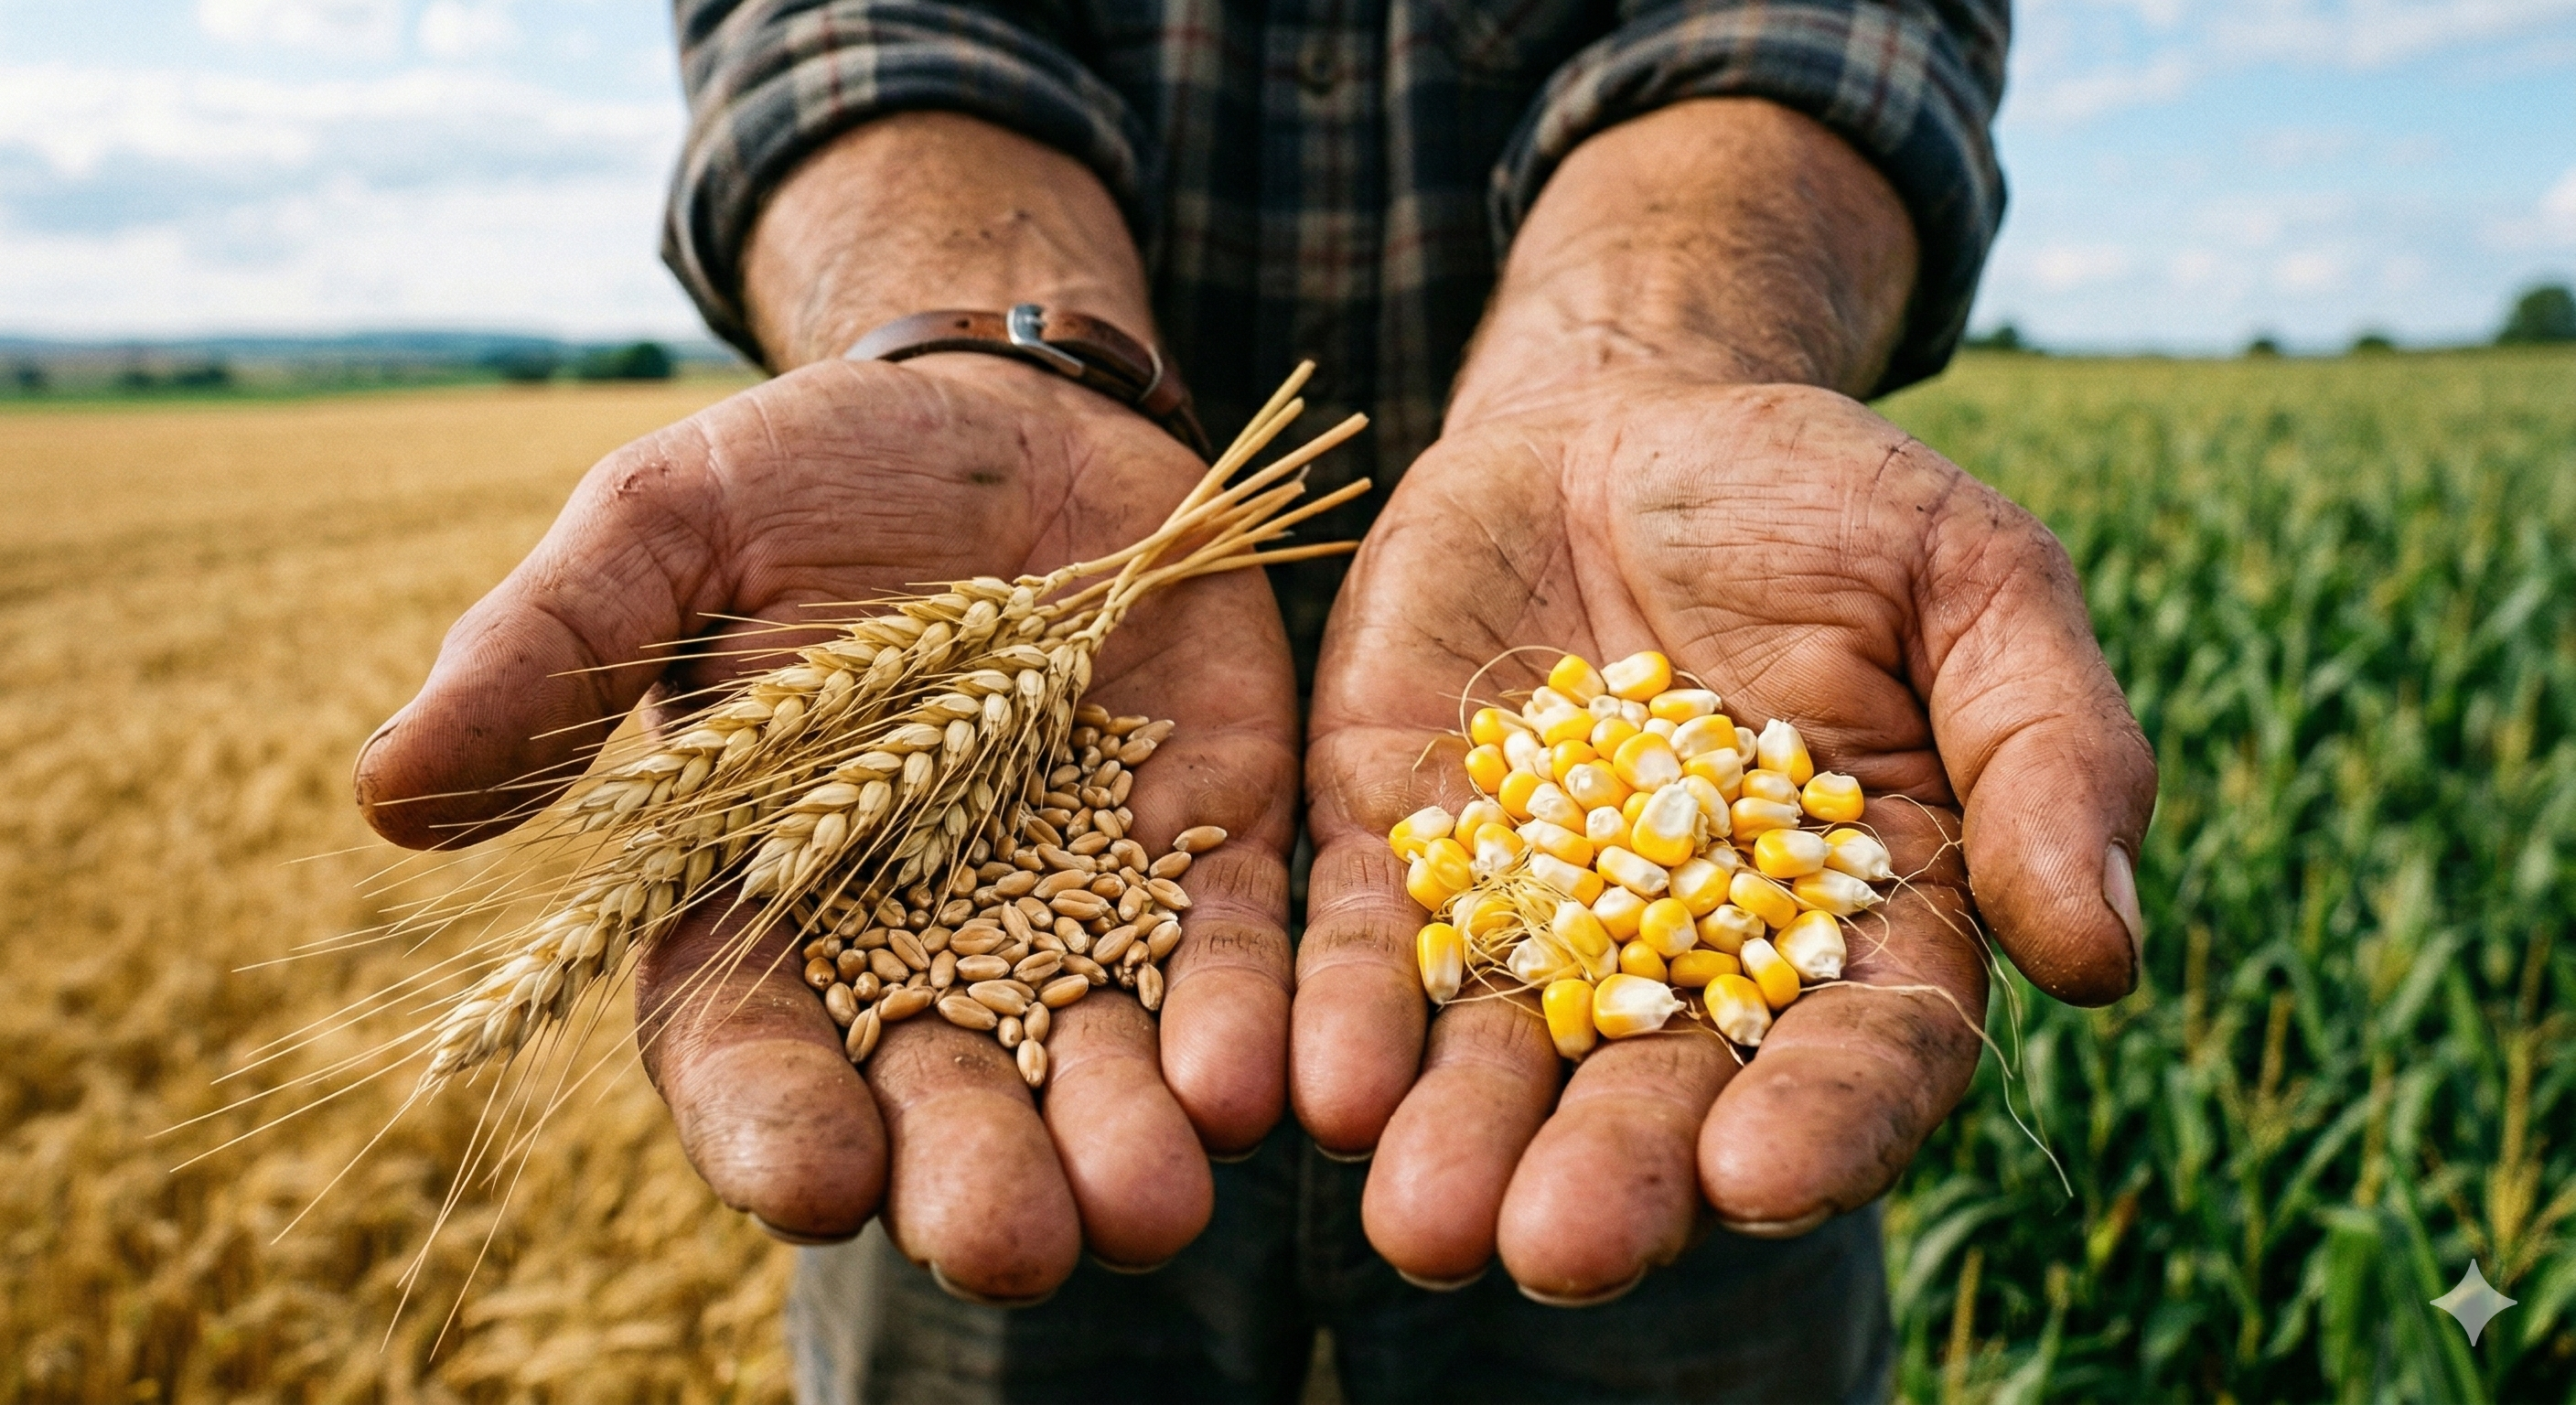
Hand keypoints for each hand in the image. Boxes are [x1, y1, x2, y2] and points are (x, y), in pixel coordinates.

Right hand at [356, 355, 1297, 1300]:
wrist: (1014, 410)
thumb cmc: (813, 471)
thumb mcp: (668, 526)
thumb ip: (552, 653)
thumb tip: (391, 792)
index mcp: (765, 898)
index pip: (749, 1053)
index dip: (771, 1124)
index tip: (809, 1176)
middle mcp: (923, 939)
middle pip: (937, 1097)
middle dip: (971, 1176)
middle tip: (1010, 1242)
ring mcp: (1076, 902)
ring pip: (1096, 1061)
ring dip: (1122, 1140)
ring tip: (1150, 1203)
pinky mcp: (1207, 843)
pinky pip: (1227, 955)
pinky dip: (1239, 1023)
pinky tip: (1257, 1083)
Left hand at [1294, 369, 2154, 1300]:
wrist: (1628, 421)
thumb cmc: (1830, 507)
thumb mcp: (1975, 582)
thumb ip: (2049, 753)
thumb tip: (2104, 955)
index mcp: (1863, 925)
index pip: (1860, 1054)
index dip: (1819, 1123)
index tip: (1760, 1176)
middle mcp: (1689, 957)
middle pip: (1660, 1094)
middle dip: (1613, 1177)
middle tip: (1559, 1249)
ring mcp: (1532, 912)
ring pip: (1499, 1054)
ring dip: (1460, 1140)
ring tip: (1419, 1224)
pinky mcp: (1399, 847)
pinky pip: (1367, 944)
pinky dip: (1342, 1015)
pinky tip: (1313, 1085)